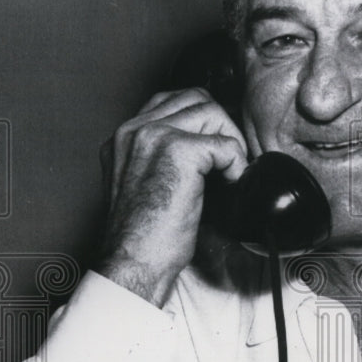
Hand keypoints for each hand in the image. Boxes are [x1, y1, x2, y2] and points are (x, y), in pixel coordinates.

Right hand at [97, 88, 247, 305]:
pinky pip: (226, 145)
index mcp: (124, 137)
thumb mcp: (145, 185)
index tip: (214, 151)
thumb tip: (207, 150)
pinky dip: (237, 165)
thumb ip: (163, 159)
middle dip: (220, 126)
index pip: (171, 100)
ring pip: (213, 113)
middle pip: (196, 99)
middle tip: (227, 162)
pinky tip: (230, 187)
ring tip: (228, 174)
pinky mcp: (178, 152)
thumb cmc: (143, 237)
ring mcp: (155, 136)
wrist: (133, 263)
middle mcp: (134, 130)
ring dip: (230, 143)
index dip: (203, 122)